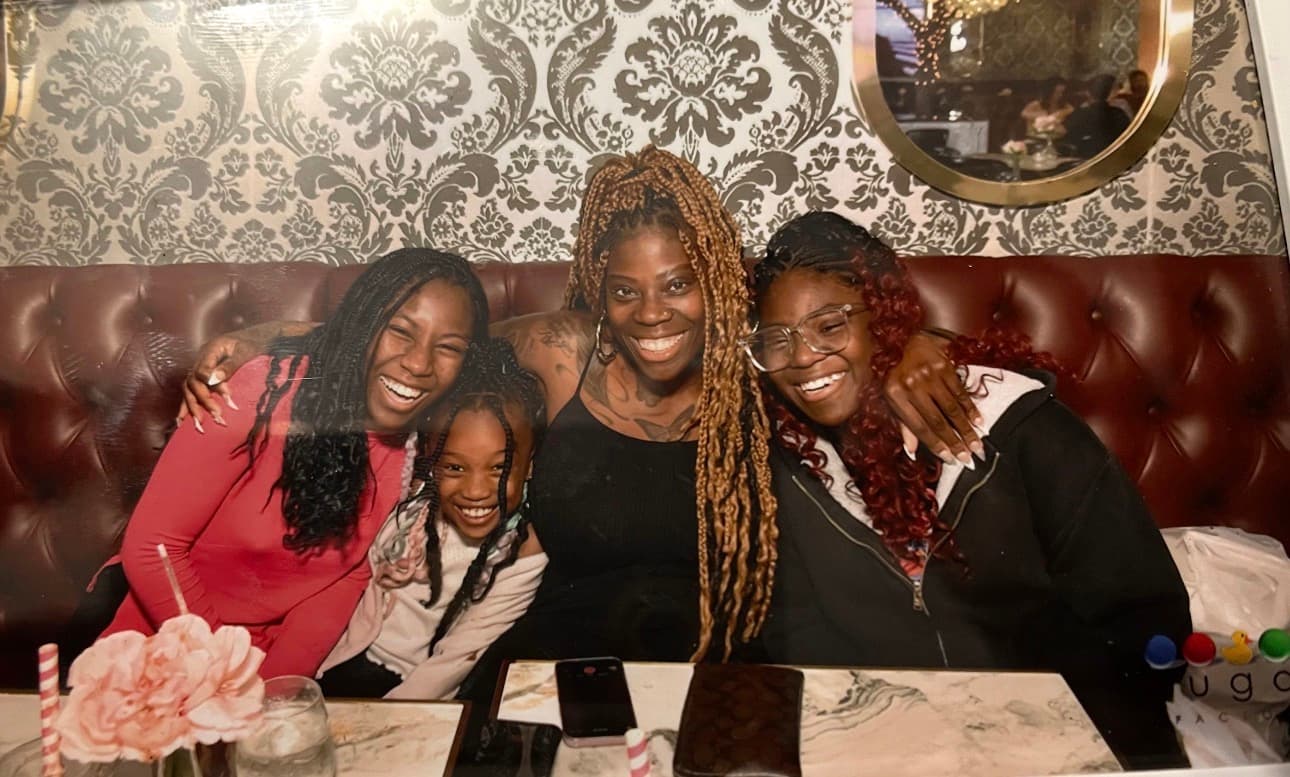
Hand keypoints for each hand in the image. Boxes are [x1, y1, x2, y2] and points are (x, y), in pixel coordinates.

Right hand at [177, 333, 259, 431]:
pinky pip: (190, 392)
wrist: (255, 337)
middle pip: (193, 382)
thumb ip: (230, 364)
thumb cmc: (252, 343)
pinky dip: (186, 406)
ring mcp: (200, 367)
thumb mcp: (245, 351)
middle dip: (204, 401)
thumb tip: (214, 379)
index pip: (202, 370)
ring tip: (200, 426)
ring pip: (189, 389)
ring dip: (193, 408)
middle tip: (218, 416)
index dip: (212, 385)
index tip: (227, 398)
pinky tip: (182, 421)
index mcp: (211, 349)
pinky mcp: (202, 376)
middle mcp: (201, 359)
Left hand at [883, 332, 984, 465]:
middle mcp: (911, 385)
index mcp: (895, 395)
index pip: (919, 426)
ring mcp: (929, 375)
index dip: (935, 444)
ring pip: (952, 408)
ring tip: (977, 446)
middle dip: (955, 441)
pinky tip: (978, 422)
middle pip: (937, 420)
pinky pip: (960, 393)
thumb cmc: (899, 375)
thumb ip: (903, 425)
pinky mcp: (945, 366)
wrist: (911, 342)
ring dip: (966, 429)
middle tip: (969, 458)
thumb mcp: (893, 399)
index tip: (950, 459)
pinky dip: (970, 409)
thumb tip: (912, 452)